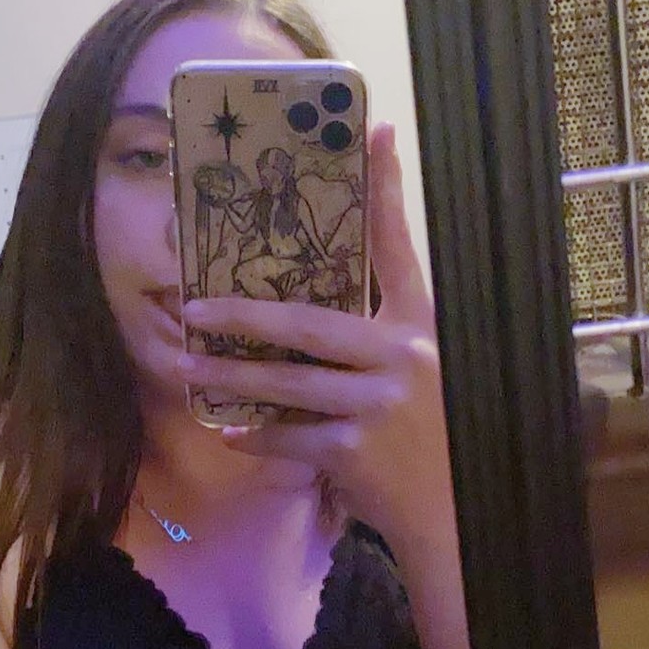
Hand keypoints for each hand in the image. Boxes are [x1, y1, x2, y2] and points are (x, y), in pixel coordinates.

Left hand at [180, 124, 456, 549]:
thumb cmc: (439, 443)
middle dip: (245, 315)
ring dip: (231, 378)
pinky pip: (290, 436)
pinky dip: (258, 436)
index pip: (398, 249)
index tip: (374, 132)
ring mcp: (380, 405)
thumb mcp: (429, 377)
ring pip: (286, 383)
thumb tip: (319, 324)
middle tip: (194, 307)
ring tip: (189, 369)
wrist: (460, 517)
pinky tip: (232, 434)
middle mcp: (404, 356)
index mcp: (422, 327)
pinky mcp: (357, 451)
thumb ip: (384, 344)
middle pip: (309, 323)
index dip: (386, 190)